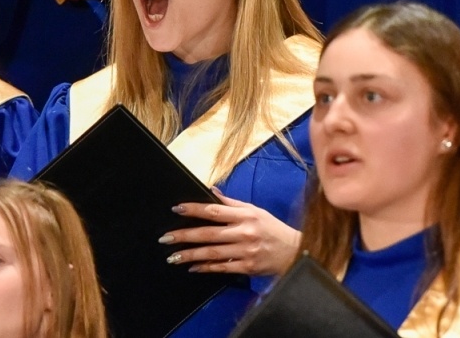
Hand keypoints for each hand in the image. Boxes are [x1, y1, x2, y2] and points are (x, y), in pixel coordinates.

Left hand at [160, 188, 300, 276]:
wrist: (294, 252)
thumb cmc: (273, 229)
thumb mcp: (255, 211)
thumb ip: (232, 204)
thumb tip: (212, 192)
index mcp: (245, 215)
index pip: (214, 211)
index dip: (194, 209)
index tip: (177, 209)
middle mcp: (244, 232)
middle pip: (209, 233)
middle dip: (184, 236)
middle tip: (165, 238)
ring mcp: (244, 251)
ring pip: (212, 253)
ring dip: (190, 255)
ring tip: (173, 256)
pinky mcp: (246, 267)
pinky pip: (221, 267)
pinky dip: (205, 267)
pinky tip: (192, 267)